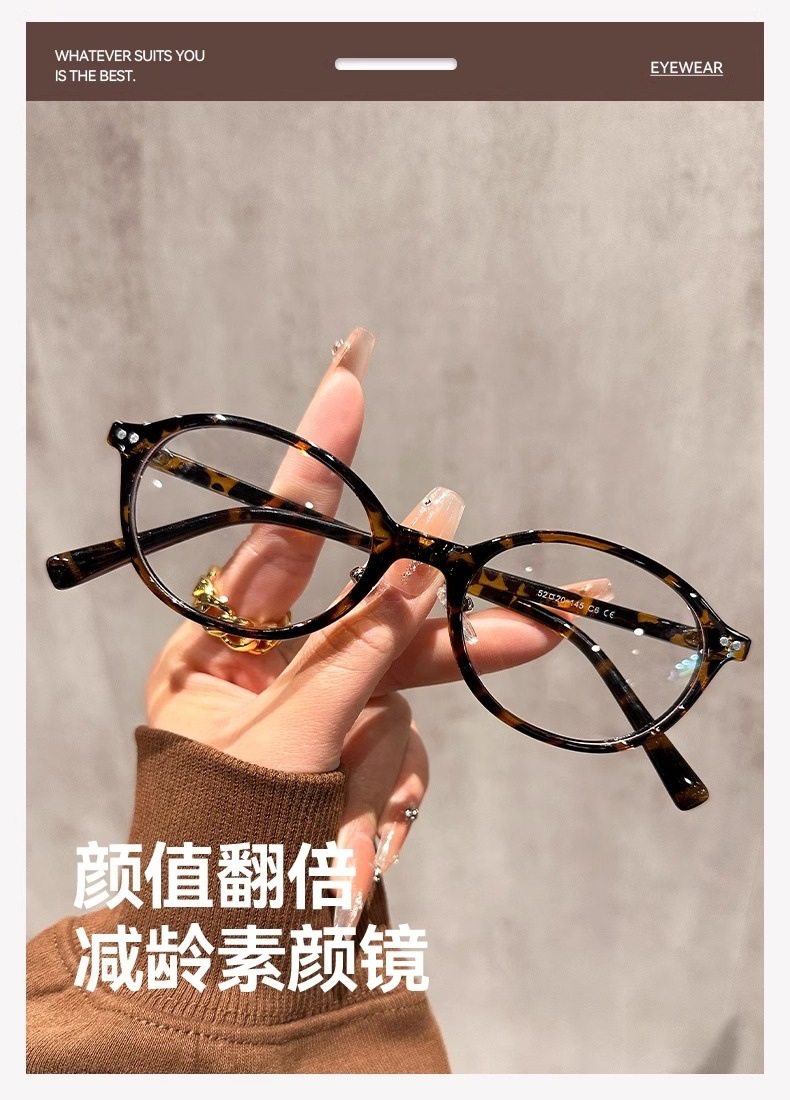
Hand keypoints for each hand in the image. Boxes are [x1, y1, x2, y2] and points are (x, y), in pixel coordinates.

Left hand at [144, 327, 571, 917]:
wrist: (223, 972)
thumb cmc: (218, 851)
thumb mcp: (283, 740)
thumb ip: (362, 645)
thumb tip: (422, 546)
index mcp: (217, 649)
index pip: (279, 535)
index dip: (320, 458)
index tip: (350, 377)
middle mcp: (269, 667)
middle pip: (371, 608)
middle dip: (443, 617)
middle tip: (538, 608)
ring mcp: (319, 712)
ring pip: (405, 681)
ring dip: (412, 742)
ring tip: (371, 807)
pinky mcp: (356, 759)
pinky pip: (406, 750)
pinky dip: (388, 799)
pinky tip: (348, 845)